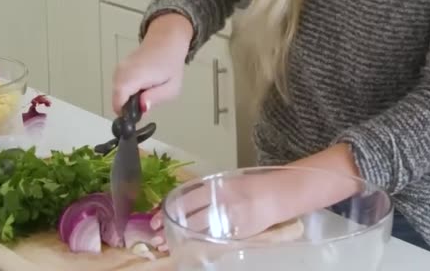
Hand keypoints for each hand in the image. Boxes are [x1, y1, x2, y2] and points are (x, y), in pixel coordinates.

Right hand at [111, 12, 193, 114]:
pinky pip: (119, 86)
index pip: (118, 102)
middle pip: (117, 99)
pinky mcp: (119, 68)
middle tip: (147, 101)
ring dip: (130, 98)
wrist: (166, 40)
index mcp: (134, 76)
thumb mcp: (172, 87)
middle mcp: (121, 72)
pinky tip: (143, 84)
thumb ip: (156, 98)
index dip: (126, 113)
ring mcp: (118, 68)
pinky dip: (129, 90)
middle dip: (130, 106)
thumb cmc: (171, 64)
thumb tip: (142, 108)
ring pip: (118, 93)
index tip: (139, 114)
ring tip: (148, 90)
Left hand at [153, 170, 298, 247]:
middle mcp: (220, 204)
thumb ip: (207, 191)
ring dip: (182, 239)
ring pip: (199, 232)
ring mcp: (228, 221)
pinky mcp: (236, 235)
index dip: (167, 211)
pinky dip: (200, 243)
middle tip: (156, 238)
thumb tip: (185, 202)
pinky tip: (192, 247)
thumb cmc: (252, 185)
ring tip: (168, 245)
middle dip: (171, 229)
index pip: (185, 200)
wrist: (276, 195)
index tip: (152, 219)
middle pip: (189, 219)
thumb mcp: (226, 181)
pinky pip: (214, 240)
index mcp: (216, 187)